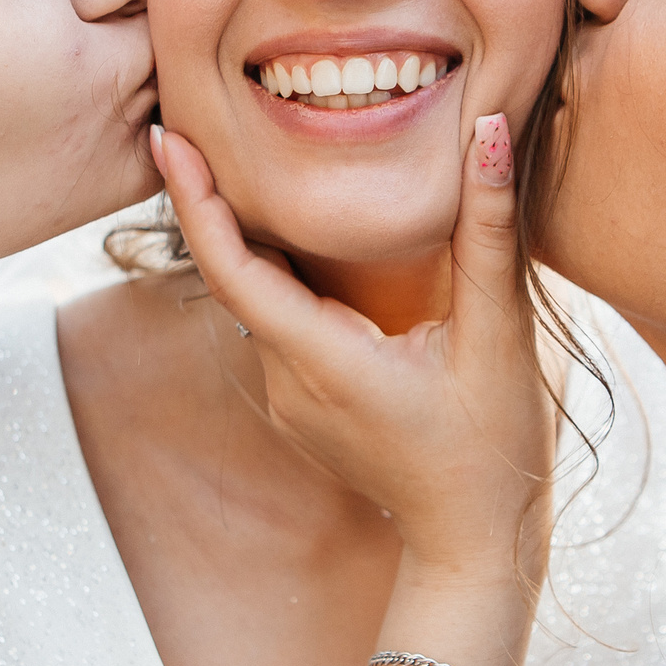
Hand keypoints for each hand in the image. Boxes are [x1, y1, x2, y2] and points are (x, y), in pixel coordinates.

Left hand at [152, 112, 551, 665]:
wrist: (476, 545)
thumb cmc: (493, 447)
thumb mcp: (499, 335)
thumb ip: (488, 231)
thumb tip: (485, 130)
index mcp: (321, 359)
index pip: (231, 267)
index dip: (195, 200)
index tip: (166, 139)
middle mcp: (286, 380)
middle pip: (235, 275)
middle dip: (214, 200)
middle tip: (192, 120)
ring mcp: (288, 400)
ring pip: (258, 300)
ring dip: (253, 238)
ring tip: (244, 159)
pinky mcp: (303, 408)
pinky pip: (280, 326)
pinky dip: (282, 276)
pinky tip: (306, 238)